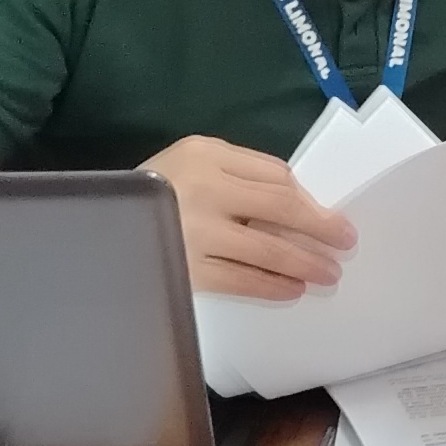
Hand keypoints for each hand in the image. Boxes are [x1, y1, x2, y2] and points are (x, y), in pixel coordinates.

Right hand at [143, 135, 354, 301]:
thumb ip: (240, 171)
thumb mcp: (193, 160)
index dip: (307, 200)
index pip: (274, 176)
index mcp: (206, 155)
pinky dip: (272, 286)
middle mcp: (205, 189)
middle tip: (346, 243)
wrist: (99, 225)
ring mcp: (196, 232)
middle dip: (321, 228)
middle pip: (280, 208)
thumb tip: (296, 200)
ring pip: (268, 249)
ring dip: (305, 263)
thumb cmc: (154, 188)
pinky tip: (292, 289)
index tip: (329, 217)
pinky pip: (241, 280)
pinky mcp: (188, 269)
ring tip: (328, 274)